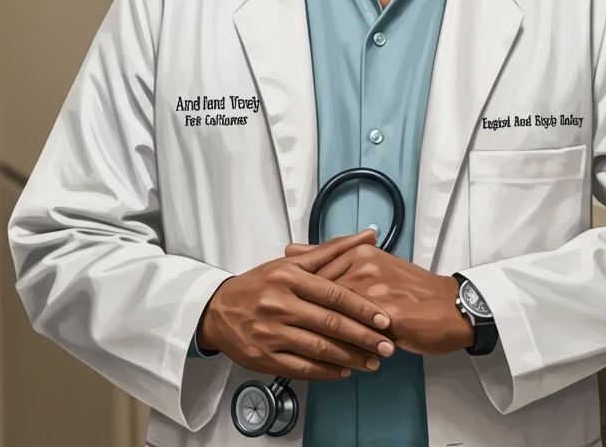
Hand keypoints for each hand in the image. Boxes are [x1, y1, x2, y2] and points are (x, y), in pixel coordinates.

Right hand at [198, 230, 396, 380]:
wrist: (217, 310)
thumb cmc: (261, 284)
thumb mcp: (291, 263)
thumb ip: (332, 251)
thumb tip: (370, 234)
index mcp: (287, 278)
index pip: (333, 294)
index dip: (362, 308)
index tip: (385, 319)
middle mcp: (278, 305)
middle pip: (329, 324)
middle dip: (363, 337)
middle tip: (387, 346)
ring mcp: (269, 333)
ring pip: (318, 348)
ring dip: (350, 357)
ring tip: (373, 362)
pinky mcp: (262, 357)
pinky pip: (301, 367)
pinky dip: (326, 371)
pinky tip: (344, 371)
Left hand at [284, 242, 473, 355]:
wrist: (449, 308)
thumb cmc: (410, 289)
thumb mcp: (371, 262)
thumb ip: (330, 256)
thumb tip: (291, 249)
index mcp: (358, 252)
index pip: (312, 274)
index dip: (296, 297)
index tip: (282, 310)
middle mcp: (364, 266)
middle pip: (318, 296)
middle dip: (302, 319)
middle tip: (290, 334)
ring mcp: (374, 290)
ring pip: (333, 318)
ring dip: (319, 338)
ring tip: (308, 351)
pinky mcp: (385, 315)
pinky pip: (353, 336)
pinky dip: (341, 350)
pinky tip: (333, 362)